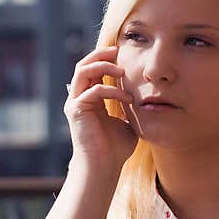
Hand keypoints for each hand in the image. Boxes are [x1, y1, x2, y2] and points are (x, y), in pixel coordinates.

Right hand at [65, 46, 137, 175]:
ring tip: (121, 69)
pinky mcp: (76, 111)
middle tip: (118, 51)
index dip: (105, 59)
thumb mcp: (127, 121)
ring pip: (83, 71)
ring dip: (102, 65)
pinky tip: (127, 99)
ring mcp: (75, 104)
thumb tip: (142, 95)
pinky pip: (94, 91)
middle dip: (101, 54)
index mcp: (89, 99)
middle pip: (83, 64)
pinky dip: (112, 90)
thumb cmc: (116, 149)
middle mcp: (78, 98)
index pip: (92, 70)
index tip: (123, 54)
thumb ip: (129, 106)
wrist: (104, 167)